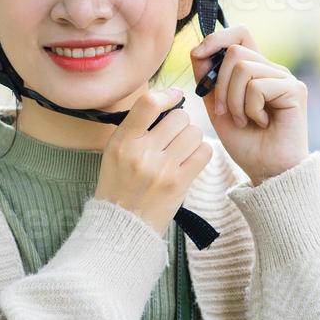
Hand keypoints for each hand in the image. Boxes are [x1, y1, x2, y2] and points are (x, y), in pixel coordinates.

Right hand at [94, 87, 211, 236]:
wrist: (122, 224)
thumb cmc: (120, 184)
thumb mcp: (115, 152)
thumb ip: (137, 128)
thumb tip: (167, 102)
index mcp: (122, 142)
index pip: (148, 104)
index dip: (167, 94)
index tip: (174, 97)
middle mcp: (141, 153)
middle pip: (179, 118)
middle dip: (181, 123)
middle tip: (174, 136)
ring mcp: (161, 169)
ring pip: (194, 133)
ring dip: (192, 138)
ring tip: (182, 150)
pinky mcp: (179, 183)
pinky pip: (204, 153)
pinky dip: (201, 153)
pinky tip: (190, 160)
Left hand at [190, 24, 308, 184]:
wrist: (267, 170)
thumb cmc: (246, 143)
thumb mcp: (217, 108)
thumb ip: (209, 81)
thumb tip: (197, 51)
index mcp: (256, 70)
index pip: (240, 34)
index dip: (217, 38)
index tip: (197, 54)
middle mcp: (272, 70)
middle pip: (235, 52)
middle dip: (220, 84)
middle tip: (224, 112)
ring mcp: (285, 78)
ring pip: (243, 68)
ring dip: (234, 100)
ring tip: (244, 120)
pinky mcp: (294, 90)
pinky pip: (257, 86)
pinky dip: (250, 108)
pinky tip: (261, 123)